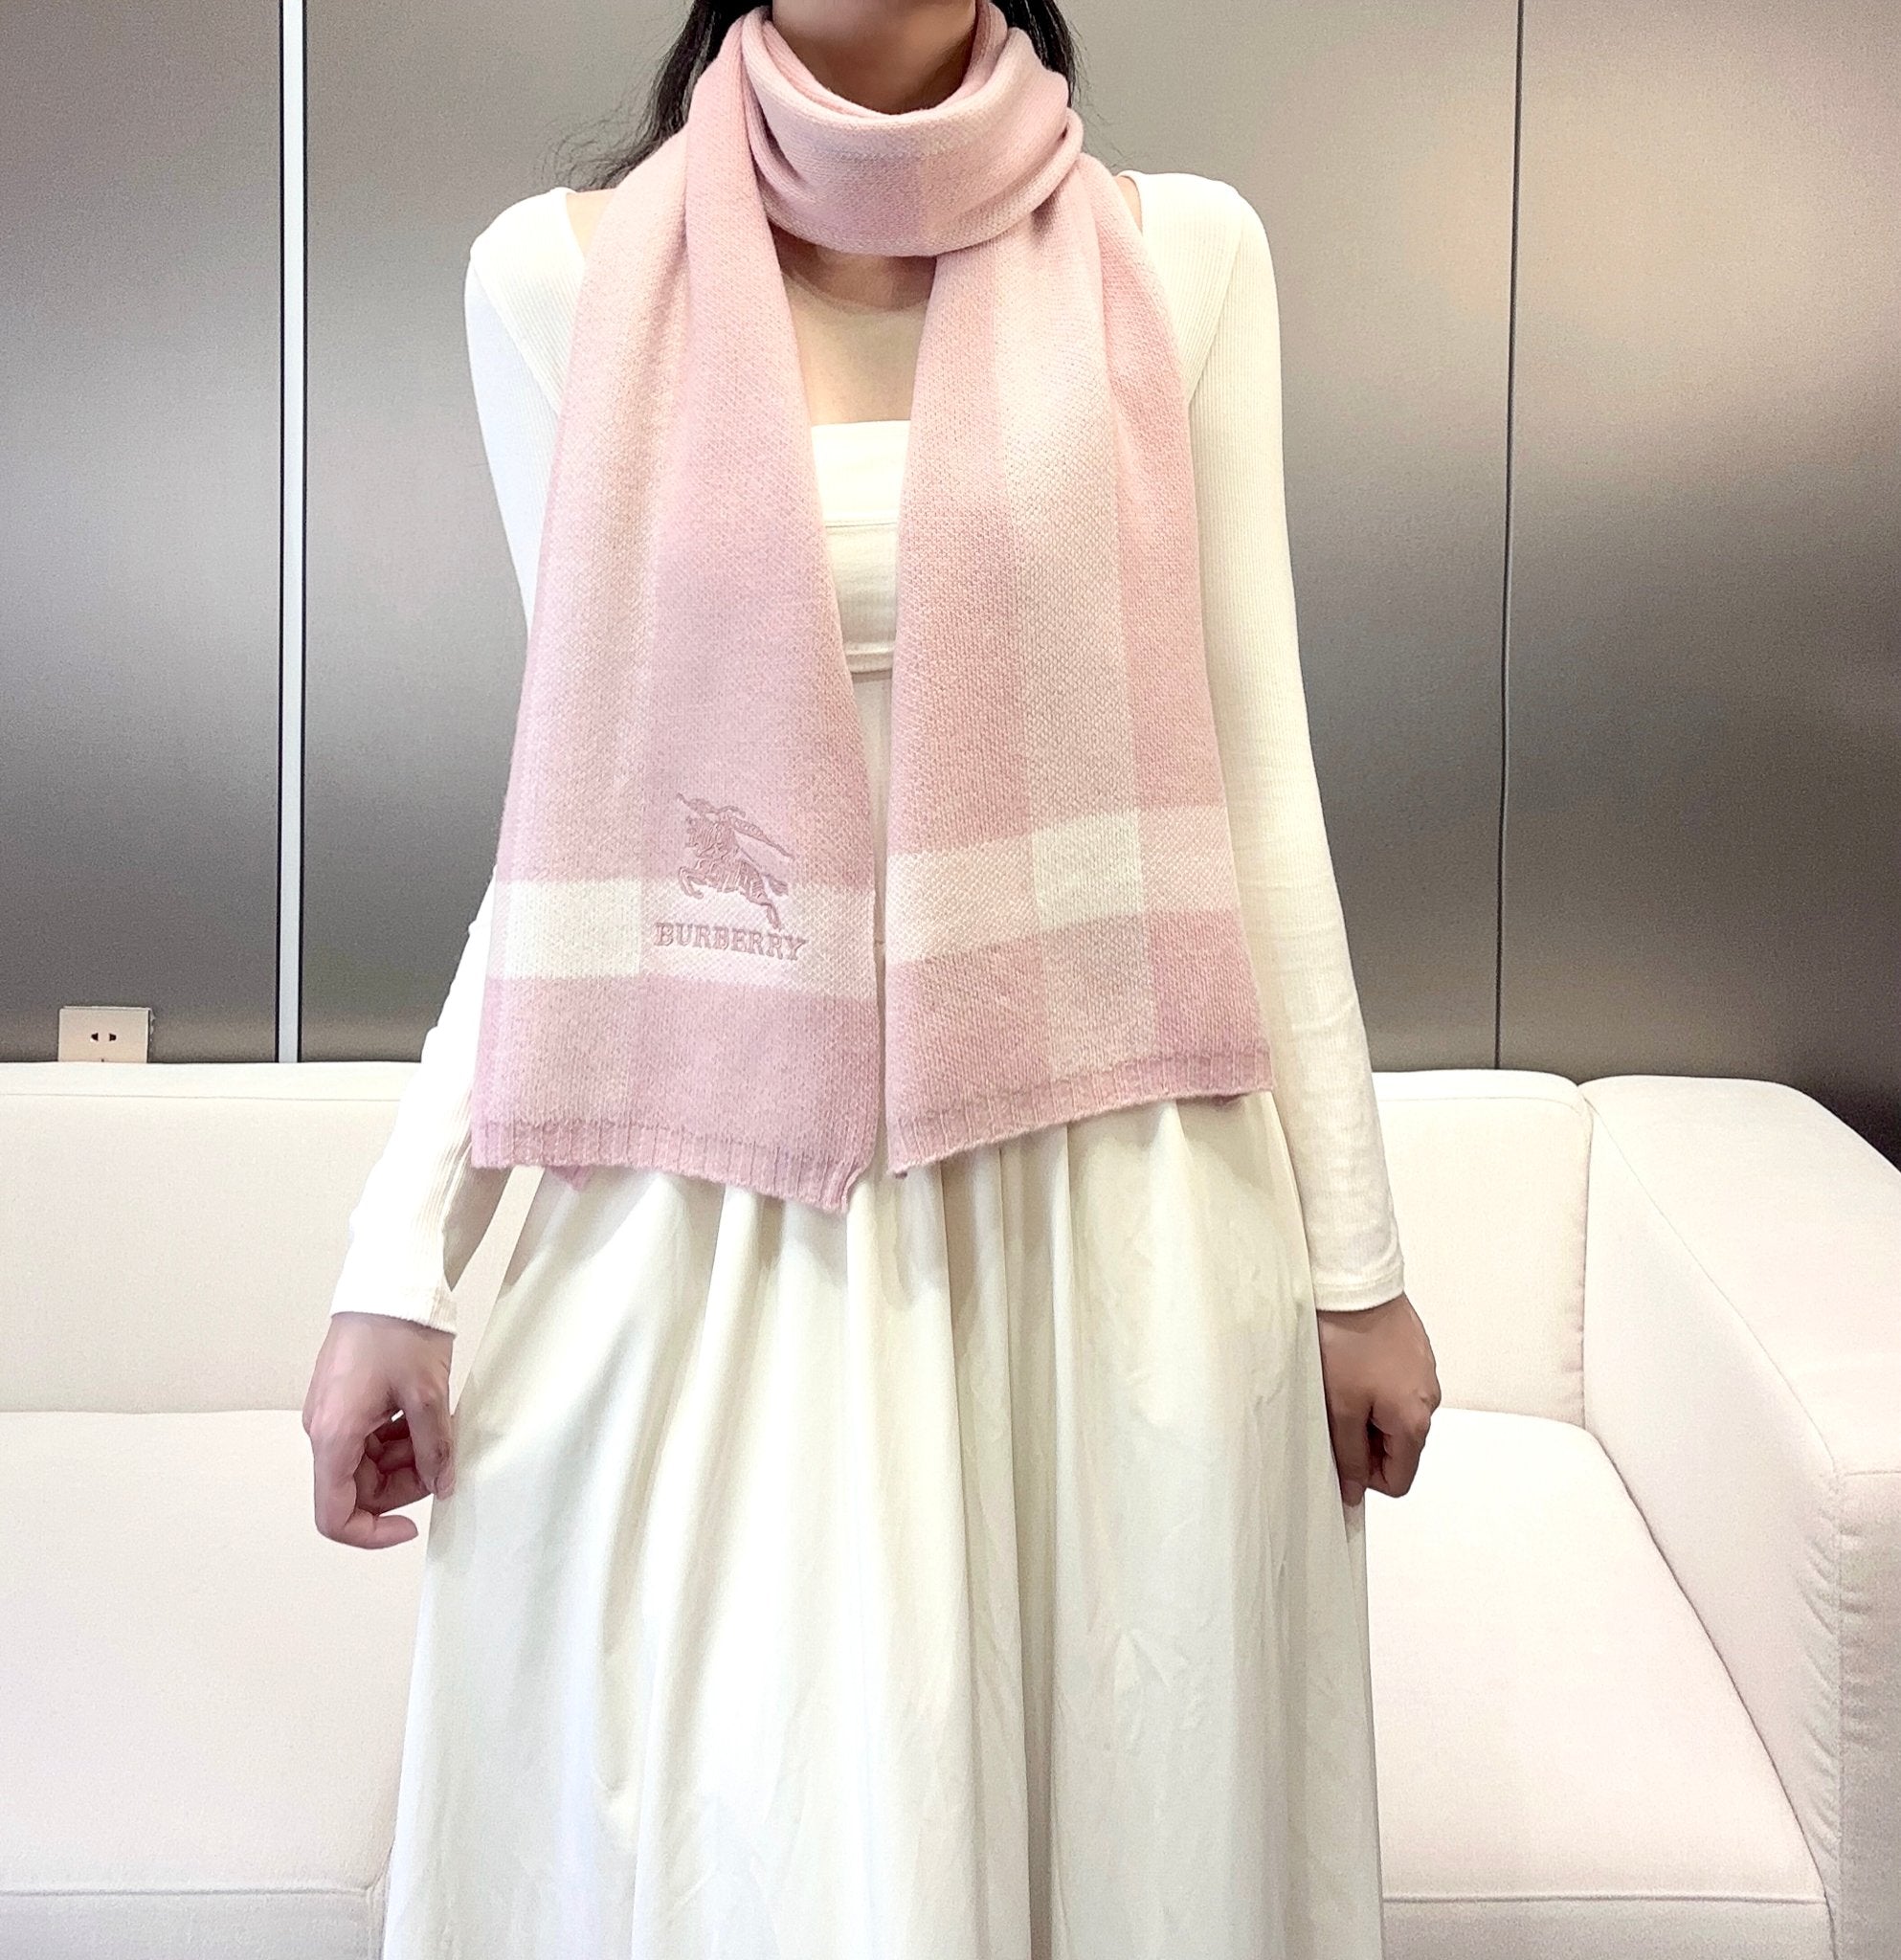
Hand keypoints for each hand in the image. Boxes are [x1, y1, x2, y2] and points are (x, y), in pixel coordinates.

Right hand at [303, 1311, 456, 1547]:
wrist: (386, 1280)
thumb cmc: (399, 1330)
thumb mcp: (428, 1395)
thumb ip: (434, 1449)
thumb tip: (441, 1486)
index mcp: (333, 1435)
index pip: (335, 1515)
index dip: (372, 1532)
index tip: (410, 1525)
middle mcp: (323, 1430)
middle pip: (358, 1489)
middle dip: (403, 1485)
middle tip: (443, 1459)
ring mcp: (332, 1414)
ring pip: (367, 1464)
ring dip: (405, 1458)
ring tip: (440, 1429)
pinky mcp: (344, 1400)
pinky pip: (369, 1438)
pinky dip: (398, 1437)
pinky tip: (426, 1416)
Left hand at [1314, 1290, 1439, 1508]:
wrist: (1355, 1283)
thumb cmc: (1347, 1339)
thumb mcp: (1340, 1406)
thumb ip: (1348, 1454)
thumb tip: (1353, 1490)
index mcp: (1415, 1420)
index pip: (1399, 1480)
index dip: (1366, 1478)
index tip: (1340, 1456)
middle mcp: (1429, 1400)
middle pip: (1399, 1448)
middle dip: (1364, 1441)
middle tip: (1334, 1413)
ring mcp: (1425, 1374)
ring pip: (1395, 1416)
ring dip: (1368, 1412)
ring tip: (1342, 1384)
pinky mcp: (1416, 1354)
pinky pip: (1397, 1388)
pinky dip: (1374, 1388)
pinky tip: (1353, 1365)